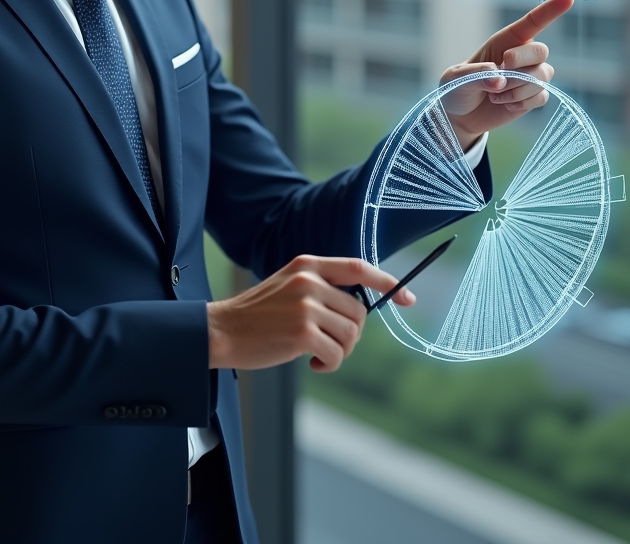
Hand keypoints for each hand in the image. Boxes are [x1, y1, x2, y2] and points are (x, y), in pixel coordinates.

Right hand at [207, 255, 413, 372]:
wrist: (222, 331)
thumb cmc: (258, 314)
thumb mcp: (289, 285)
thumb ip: (320, 287)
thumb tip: (360, 307)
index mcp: (307, 265)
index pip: (358, 267)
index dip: (387, 282)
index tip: (407, 298)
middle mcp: (309, 281)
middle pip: (359, 311)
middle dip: (350, 333)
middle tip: (326, 343)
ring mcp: (306, 306)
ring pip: (351, 334)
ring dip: (339, 351)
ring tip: (316, 353)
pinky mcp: (303, 332)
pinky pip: (338, 353)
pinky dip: (330, 363)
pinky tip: (312, 363)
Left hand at [440, 0, 573, 149]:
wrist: (460, 116)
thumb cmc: (456, 89)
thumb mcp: (456, 78)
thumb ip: (476, 75)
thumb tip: (500, 81)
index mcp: (503, 41)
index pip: (531, 23)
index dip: (550, 11)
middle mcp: (521, 55)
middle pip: (540, 51)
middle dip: (521, 62)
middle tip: (501, 74)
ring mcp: (530, 76)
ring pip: (542, 76)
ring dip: (517, 88)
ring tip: (494, 94)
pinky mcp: (532, 96)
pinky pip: (540, 97)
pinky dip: (521, 103)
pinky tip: (504, 104)